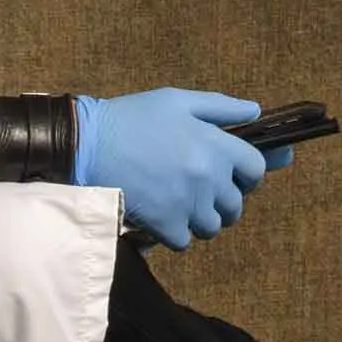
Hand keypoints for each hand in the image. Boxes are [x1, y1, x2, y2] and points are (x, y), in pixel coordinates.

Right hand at [70, 89, 273, 249]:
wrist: (86, 144)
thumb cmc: (131, 118)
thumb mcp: (177, 100)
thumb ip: (221, 106)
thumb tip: (255, 112)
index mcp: (216, 146)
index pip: (256, 169)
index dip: (246, 173)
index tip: (231, 174)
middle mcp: (208, 177)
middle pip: (235, 205)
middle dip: (222, 201)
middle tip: (199, 192)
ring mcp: (188, 203)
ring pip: (212, 227)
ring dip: (200, 220)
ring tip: (180, 207)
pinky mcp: (164, 224)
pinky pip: (184, 241)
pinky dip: (174, 234)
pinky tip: (162, 218)